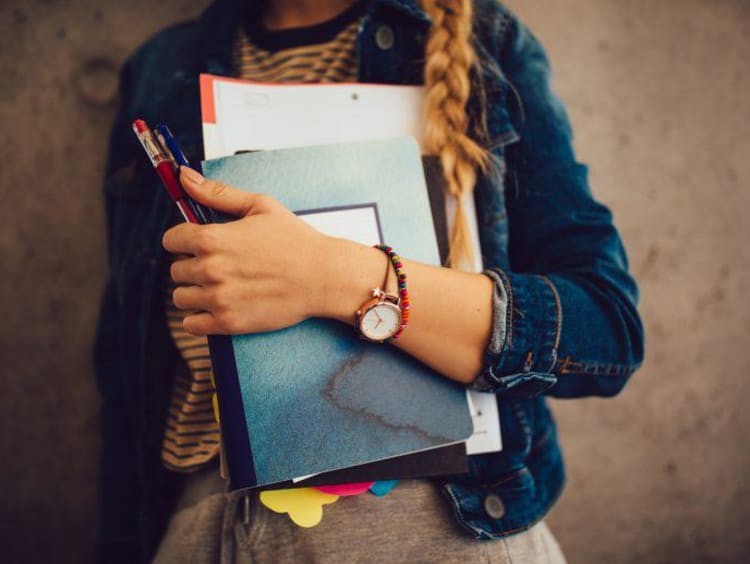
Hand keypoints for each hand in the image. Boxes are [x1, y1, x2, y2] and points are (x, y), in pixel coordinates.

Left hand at [162, 167, 335, 335]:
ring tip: (220, 287)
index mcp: (212, 238)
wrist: (323, 277)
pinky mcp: (228, 322)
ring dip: (195, 293)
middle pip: (176, 270)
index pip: (171, 240)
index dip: (184, 240)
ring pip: (181, 298)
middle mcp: (209, 269)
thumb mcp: (259, 206)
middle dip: (193, 267)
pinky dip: (198, 318)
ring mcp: (218, 298)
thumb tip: (184, 176)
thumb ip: (217, 193)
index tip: (198, 244)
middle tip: (220, 266)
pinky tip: (217, 307)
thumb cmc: (296, 240)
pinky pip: (191, 325)